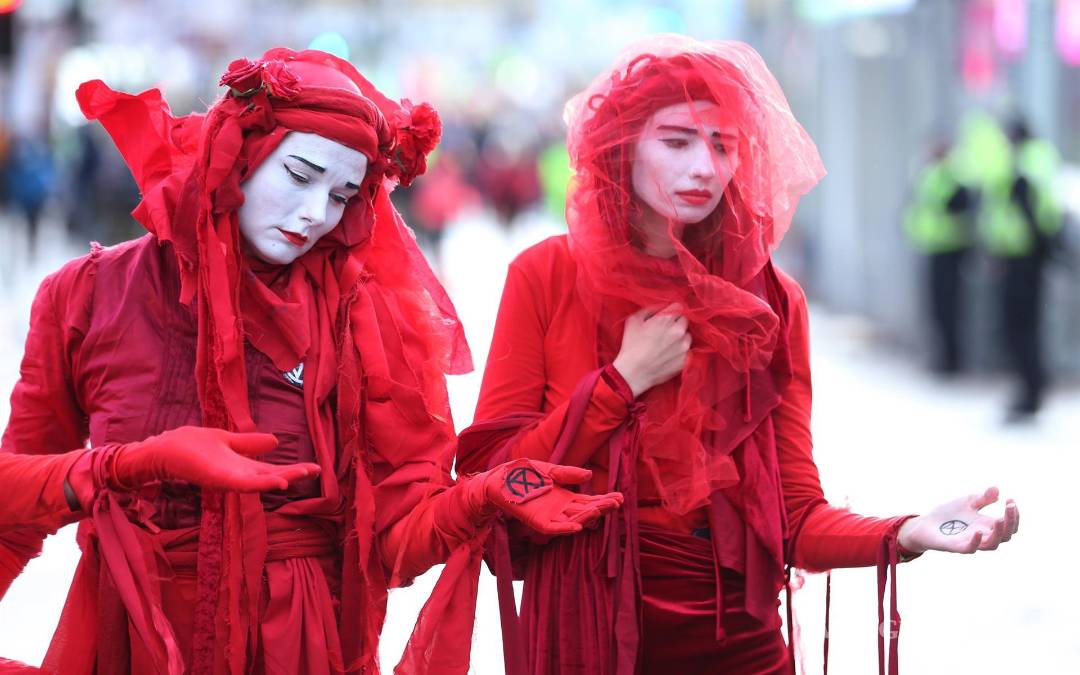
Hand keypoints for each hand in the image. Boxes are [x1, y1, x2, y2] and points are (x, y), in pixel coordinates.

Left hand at [112, 426, 321, 492]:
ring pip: (261, 481)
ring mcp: (229, 478)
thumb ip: (250, 443)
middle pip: (272, 476)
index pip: (274, 469)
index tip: (317, 467)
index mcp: (243, 466)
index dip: (294, 468)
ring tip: (301, 475)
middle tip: (317, 471)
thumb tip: (276, 441)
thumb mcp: (229, 441)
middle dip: (294, 474)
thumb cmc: (192, 447)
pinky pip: (244, 483)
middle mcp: (239, 475)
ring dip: (282, 479)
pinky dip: (262, 484)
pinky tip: (278, 482)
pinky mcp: (219, 479)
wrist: (164, 449)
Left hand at [482, 459, 623, 534]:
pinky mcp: (538, 523)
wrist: (501, 479)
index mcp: (567, 497)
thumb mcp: (550, 470)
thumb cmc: (525, 475)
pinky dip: (565, 529)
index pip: (590, 500)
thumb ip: (567, 473)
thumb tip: (589, 474)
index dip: (605, 499)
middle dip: (602, 507)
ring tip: (601, 509)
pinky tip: (578, 527)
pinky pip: (554, 528)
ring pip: (574, 520)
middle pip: (586, 511)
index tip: (620, 497)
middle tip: (617, 502)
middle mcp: (562, 509)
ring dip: (587, 517)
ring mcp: (551, 517)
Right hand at [612, 303, 690, 396]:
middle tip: (666, 331)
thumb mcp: (634, 320)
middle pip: (684, 321)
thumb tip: (660, 308)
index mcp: (666, 319)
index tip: (668, 316)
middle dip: (676, 324)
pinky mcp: (685, 360)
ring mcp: (684, 347)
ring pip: (687, 337)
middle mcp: (678, 331)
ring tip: (667, 345)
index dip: (672, 311)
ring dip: (680, 338)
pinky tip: (669, 355)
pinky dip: (680, 352)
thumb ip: (650, 309)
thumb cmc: (630, 346)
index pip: (679, 307)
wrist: (633, 373)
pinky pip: (687, 352)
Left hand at [897, 487, 1018, 554]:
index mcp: (987, 525)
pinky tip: (978, 531)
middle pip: (1006, 535)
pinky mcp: (956, 546)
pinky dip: (975, 542)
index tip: (1011, 500)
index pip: (1009, 525)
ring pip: (992, 545)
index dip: (1014, 515)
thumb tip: (997, 489)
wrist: (924, 524)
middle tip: (1009, 507)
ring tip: (999, 519)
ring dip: (998, 533)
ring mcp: (970, 542)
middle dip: (1011, 521)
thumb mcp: (967, 502)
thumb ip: (982, 498)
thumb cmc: (948, 515)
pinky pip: (969, 549)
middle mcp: (982, 535)